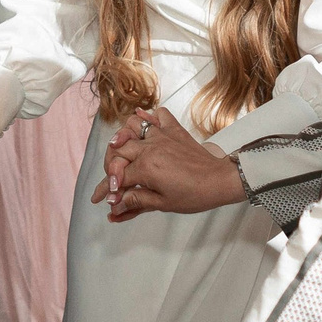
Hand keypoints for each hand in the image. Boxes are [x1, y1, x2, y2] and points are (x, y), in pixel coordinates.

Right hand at [94, 108, 241, 220]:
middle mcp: (151, 147)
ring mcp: (162, 136)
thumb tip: (115, 206)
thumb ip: (135, 201)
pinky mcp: (174, 130)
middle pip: (118, 151)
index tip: (102, 198)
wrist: (219, 181)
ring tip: (118, 150)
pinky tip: (143, 125)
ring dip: (122, 137)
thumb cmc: (195, 194)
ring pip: (132, 126)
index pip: (117, 177)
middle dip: (109, 167)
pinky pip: (159, 115)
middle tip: (111, 181)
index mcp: (146, 167)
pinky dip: (149, 116)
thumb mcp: (162, 204)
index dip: (107, 190)